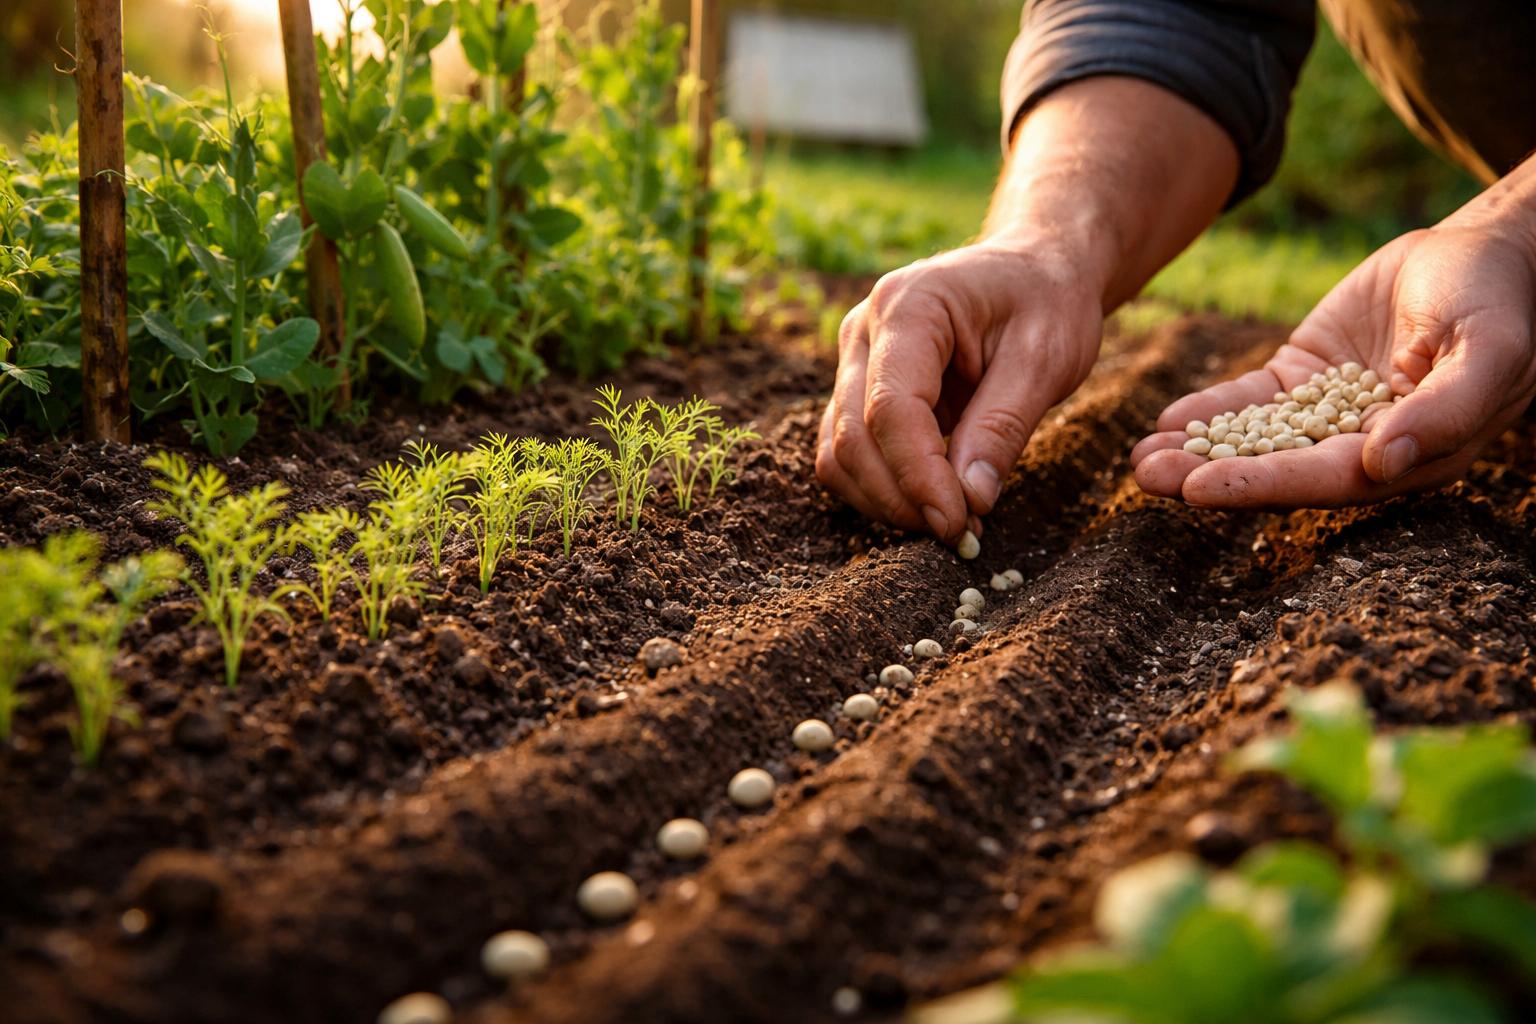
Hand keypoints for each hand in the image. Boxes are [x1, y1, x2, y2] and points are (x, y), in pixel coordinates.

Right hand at [815, 240, 1103, 540]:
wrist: (1033, 270)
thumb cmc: (1046, 302)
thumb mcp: (1046, 358)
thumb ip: (1003, 426)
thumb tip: (969, 502)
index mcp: (909, 305)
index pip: (891, 408)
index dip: (919, 476)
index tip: (959, 524)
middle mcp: (863, 329)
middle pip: (853, 437)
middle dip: (902, 498)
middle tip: (961, 534)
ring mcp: (852, 359)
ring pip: (838, 453)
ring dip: (886, 501)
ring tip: (951, 521)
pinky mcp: (856, 388)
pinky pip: (847, 452)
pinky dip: (881, 489)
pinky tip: (931, 502)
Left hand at [1133, 217, 1535, 506]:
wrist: (1486, 250)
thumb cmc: (1498, 301)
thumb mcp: (1487, 350)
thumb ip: (1444, 410)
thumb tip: (1382, 463)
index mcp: (1410, 456)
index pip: (1324, 478)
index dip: (1259, 485)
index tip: (1198, 488)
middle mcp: (1362, 447)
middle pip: (1275, 469)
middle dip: (1209, 476)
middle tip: (1145, 476)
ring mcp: (1328, 414)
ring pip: (1254, 440)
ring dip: (1196, 452)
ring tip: (1137, 460)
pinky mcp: (1305, 379)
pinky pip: (1251, 401)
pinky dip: (1209, 412)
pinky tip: (1165, 421)